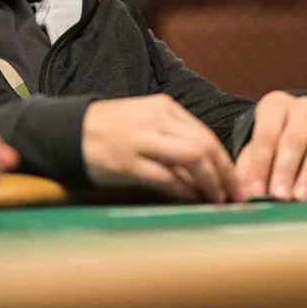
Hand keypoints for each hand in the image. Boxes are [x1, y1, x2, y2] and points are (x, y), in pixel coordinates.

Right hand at [82, 95, 243, 203]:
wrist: (69, 131)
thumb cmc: (112, 131)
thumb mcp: (146, 122)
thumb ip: (174, 137)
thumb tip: (208, 166)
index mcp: (164, 108)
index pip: (205, 135)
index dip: (225, 161)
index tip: (236, 181)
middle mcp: (156, 119)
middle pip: (204, 146)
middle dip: (225, 174)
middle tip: (236, 196)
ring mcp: (142, 139)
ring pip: (191, 158)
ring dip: (210, 182)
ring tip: (218, 200)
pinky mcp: (128, 161)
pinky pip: (166, 177)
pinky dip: (184, 191)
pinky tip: (192, 199)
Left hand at [235, 91, 306, 201]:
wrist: (298, 132)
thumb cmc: (271, 143)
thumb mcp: (254, 150)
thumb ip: (249, 170)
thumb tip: (242, 193)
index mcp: (275, 105)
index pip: (266, 135)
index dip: (260, 165)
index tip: (255, 191)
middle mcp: (302, 107)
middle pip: (293, 141)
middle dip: (285, 171)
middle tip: (279, 196)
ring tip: (299, 199)